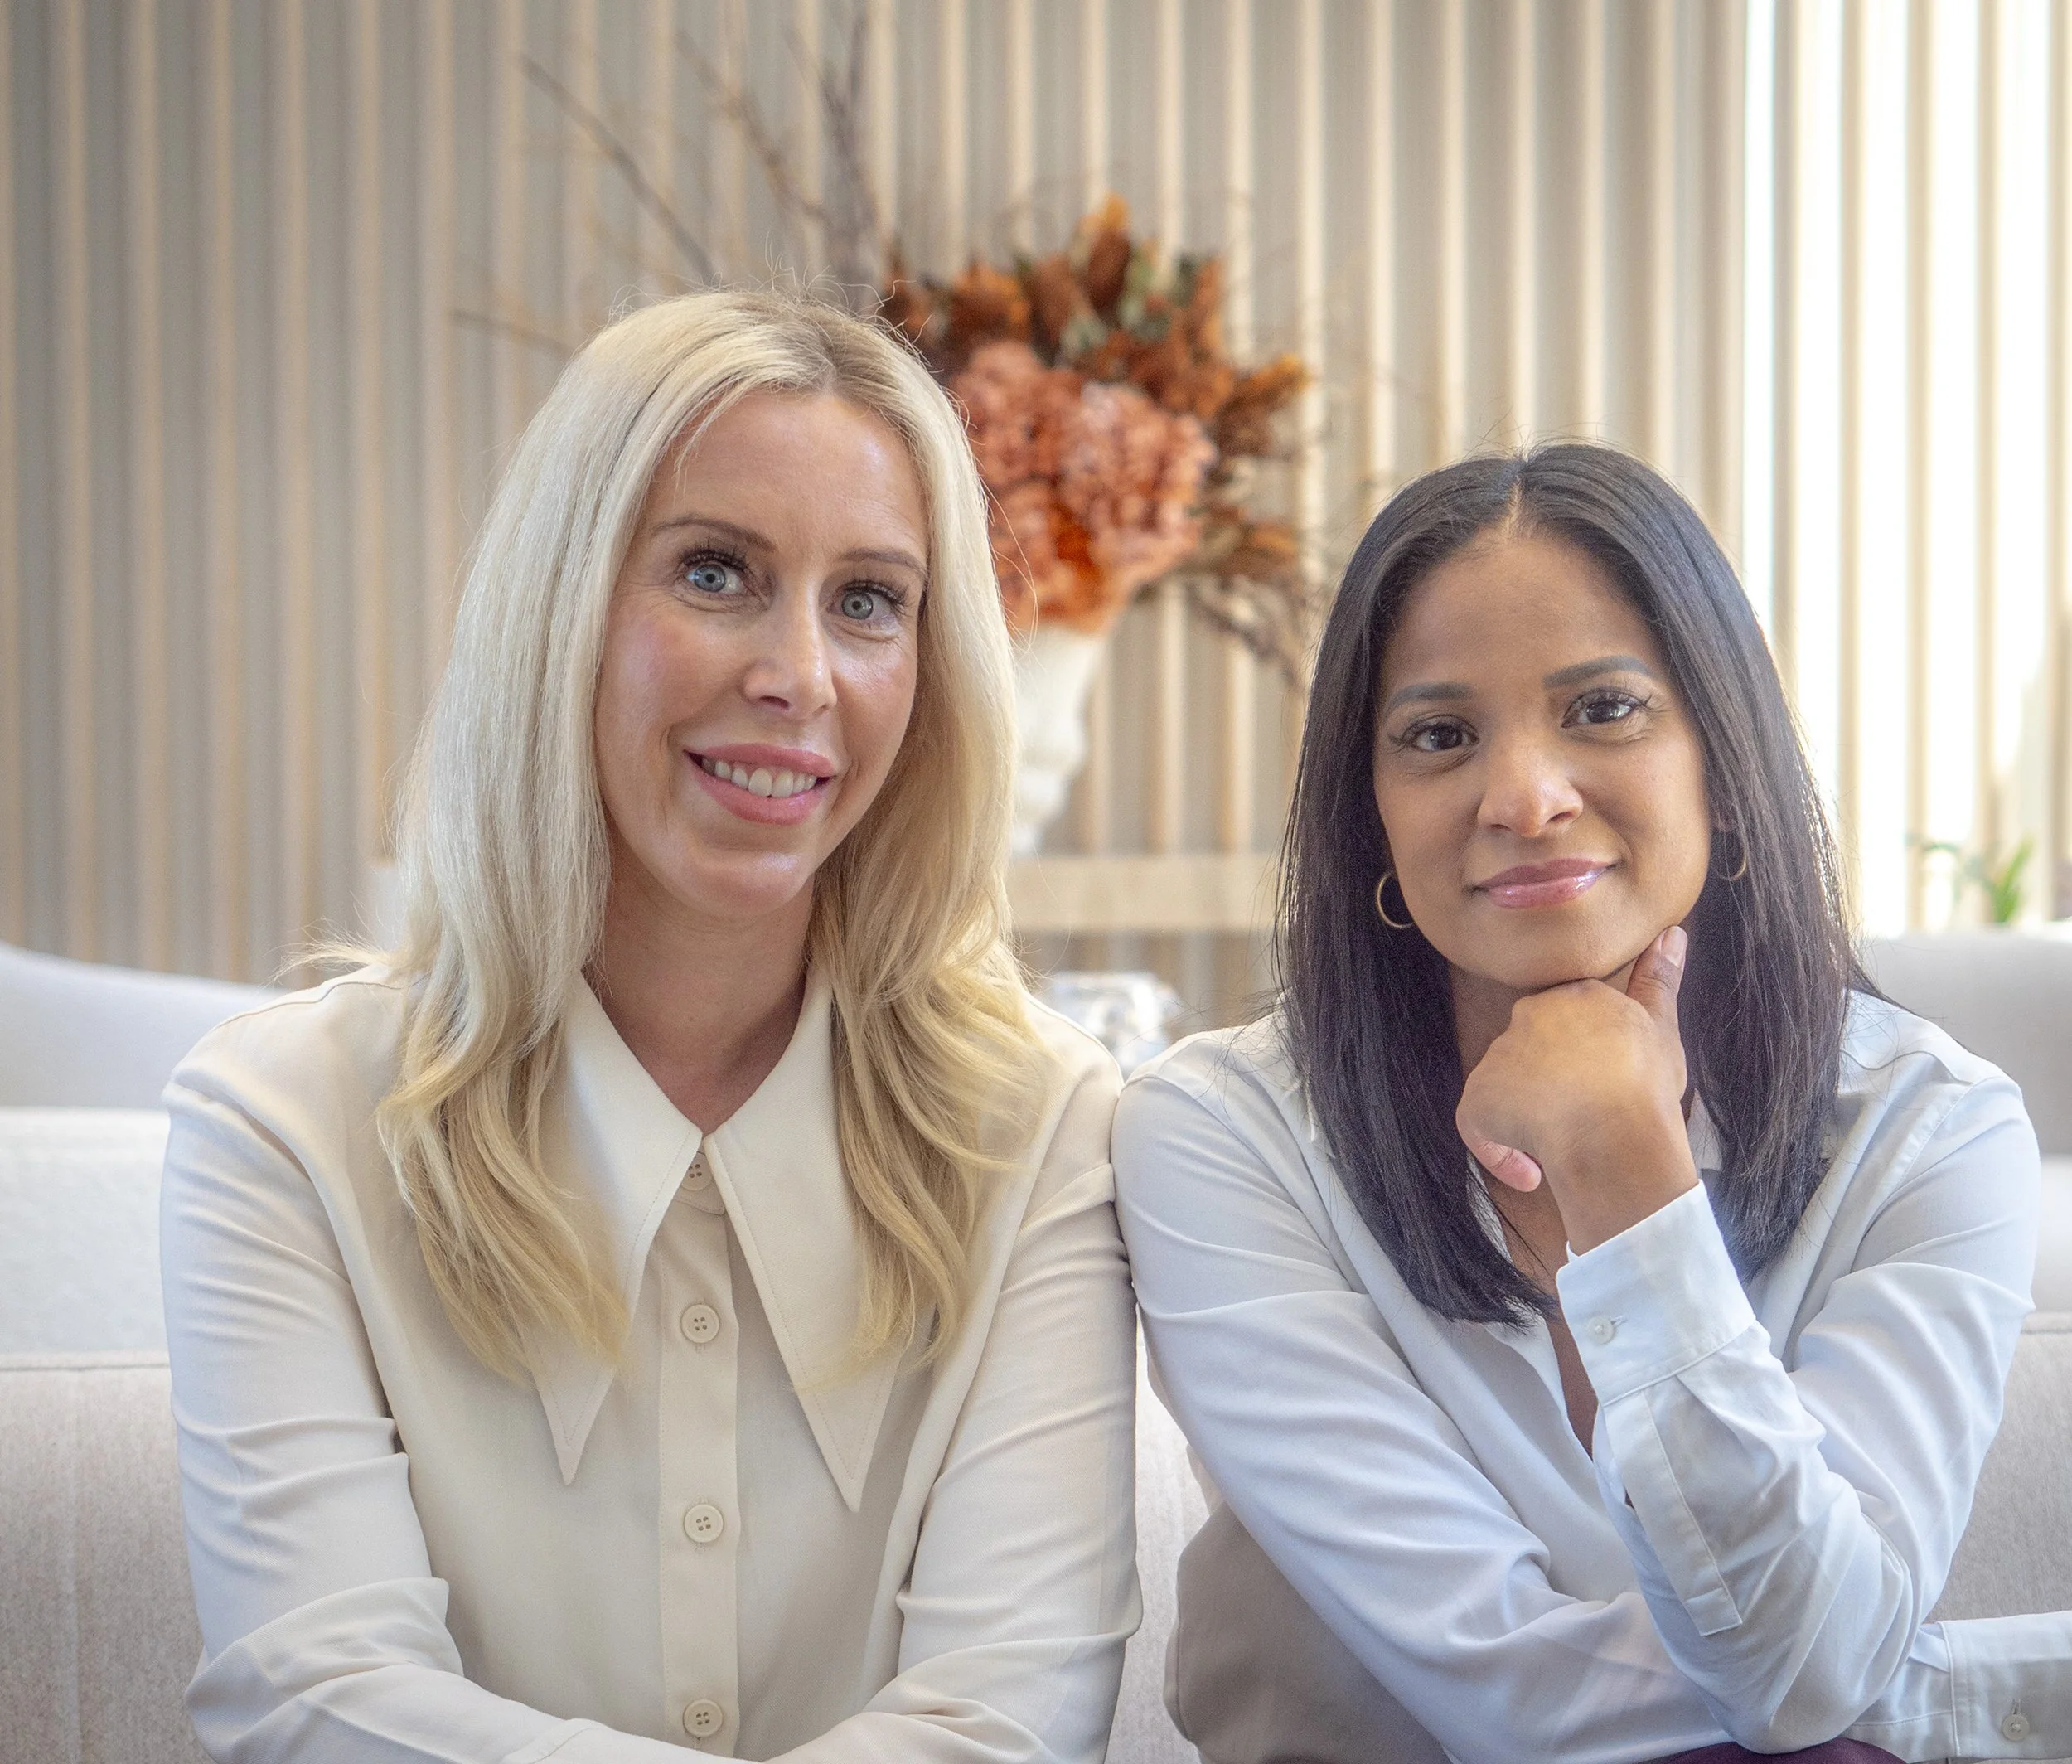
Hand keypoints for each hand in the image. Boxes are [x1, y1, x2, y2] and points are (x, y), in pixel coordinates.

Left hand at [1456, 925, 1698, 1253]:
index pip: (1570, 1020)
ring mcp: (1498, 1056)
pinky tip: (1530, 1174)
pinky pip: (1479, 1127)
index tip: (1610, 1085)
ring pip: (1507, 1086)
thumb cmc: (1644, 1082)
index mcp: (1572, 996)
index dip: (1588, 1058)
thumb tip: (1671, 933)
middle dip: (1557, 1083)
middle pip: (1536, 1049)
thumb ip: (1659, 981)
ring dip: (1531, 1116)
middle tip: (1590, 1116)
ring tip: (1566, 1145)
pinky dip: (1500, 1152)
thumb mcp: (1661, 1028)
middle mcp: (1528, 1015)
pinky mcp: (1477, 1099)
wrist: (1612, 1129)